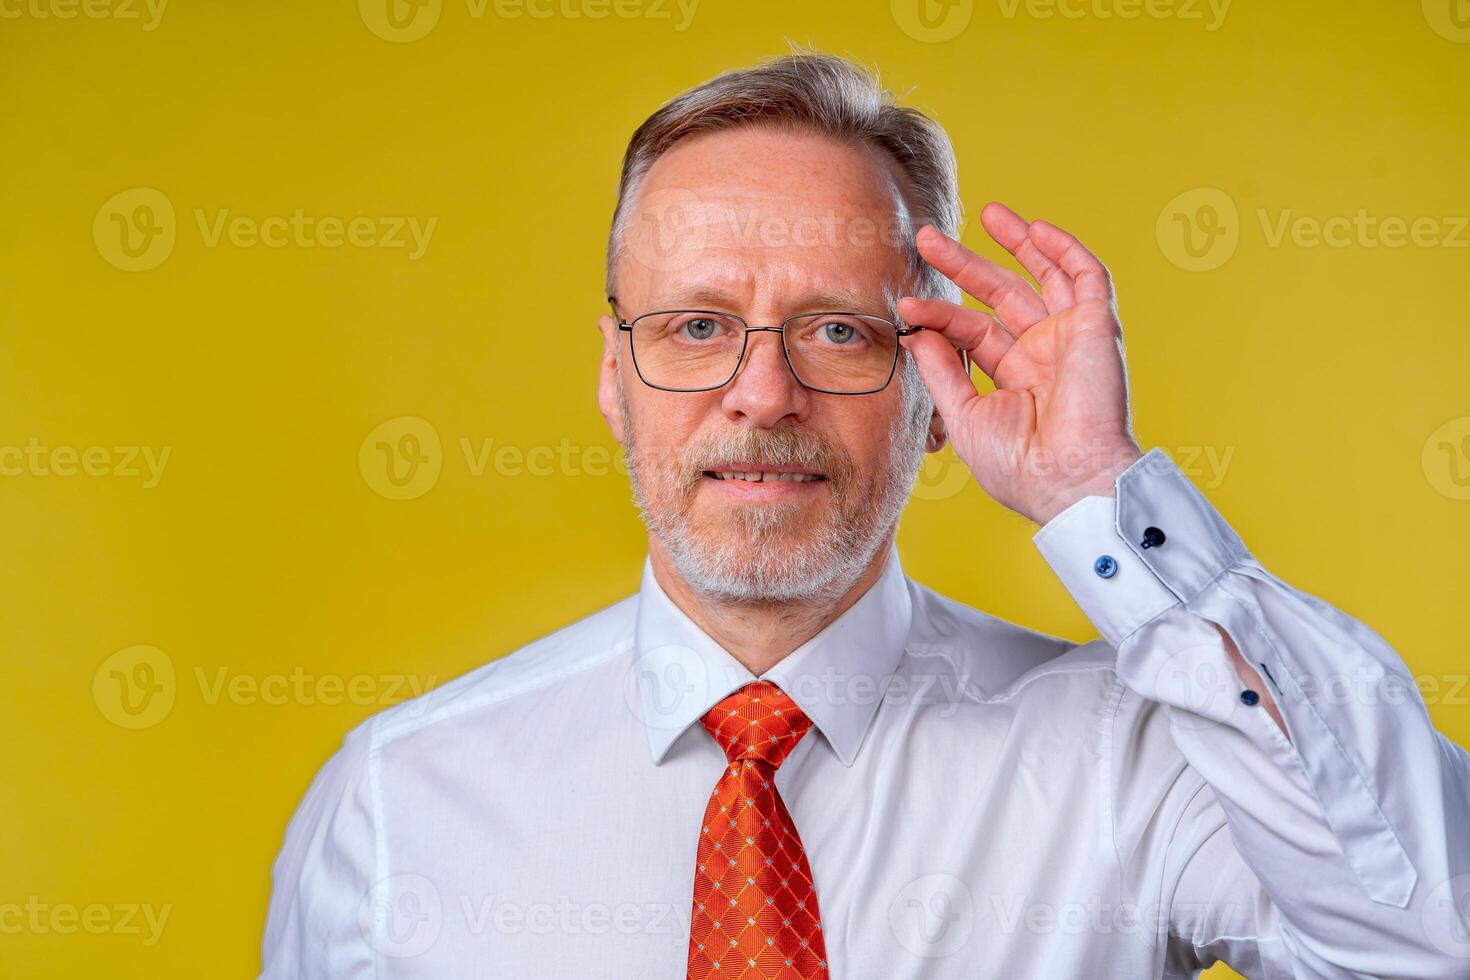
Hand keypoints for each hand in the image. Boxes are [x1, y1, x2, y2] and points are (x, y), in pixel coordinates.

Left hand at [899, 202, 1142, 525]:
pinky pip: (1087, 276)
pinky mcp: (1097, 327)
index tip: (906, 305)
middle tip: (926, 237)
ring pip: (1044, 275)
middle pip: (1001, 294)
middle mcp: (1044, 353)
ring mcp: (1071, 338)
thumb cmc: (1018, 465)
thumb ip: (942, 370)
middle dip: (965, 264)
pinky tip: (1035, 228)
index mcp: (1015, 377)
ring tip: (985, 212)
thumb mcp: (964, 415)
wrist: (1066, 481)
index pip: (971, 330)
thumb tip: (916, 332)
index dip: (939, 314)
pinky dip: (1064, 249)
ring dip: (1018, 242)